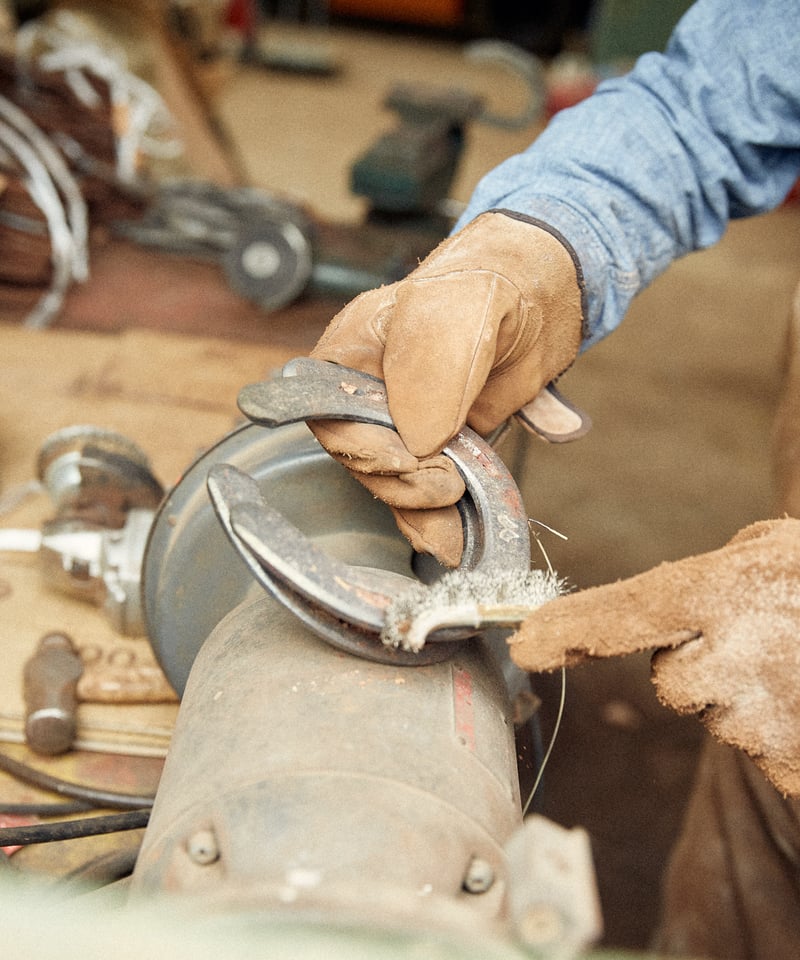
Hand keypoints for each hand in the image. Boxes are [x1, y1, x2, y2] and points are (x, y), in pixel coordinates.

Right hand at [308, 210, 584, 565]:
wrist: (541, 295)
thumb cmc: (487, 286)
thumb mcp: (455, 312)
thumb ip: (430, 370)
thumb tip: (420, 443)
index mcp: (351, 354)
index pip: (329, 417)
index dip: (363, 448)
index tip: (410, 457)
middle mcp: (371, 394)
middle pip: (362, 461)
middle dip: (403, 482)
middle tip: (450, 480)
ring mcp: (408, 425)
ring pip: (396, 486)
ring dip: (423, 510)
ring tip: (456, 514)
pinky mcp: (444, 450)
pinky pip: (429, 496)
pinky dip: (440, 522)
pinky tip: (453, 538)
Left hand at [507, 518, 799, 796]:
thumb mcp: (776, 550)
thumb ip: (713, 576)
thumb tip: (657, 611)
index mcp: (723, 591)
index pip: (621, 612)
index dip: (567, 629)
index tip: (524, 643)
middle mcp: (733, 657)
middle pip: (674, 680)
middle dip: (704, 666)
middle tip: (765, 644)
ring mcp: (765, 719)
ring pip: (720, 716)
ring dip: (749, 697)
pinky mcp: (793, 765)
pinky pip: (766, 750)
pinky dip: (786, 730)